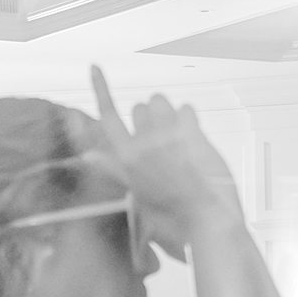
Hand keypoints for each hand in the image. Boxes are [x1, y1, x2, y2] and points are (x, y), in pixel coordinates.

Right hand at [89, 64, 250, 276]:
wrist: (208, 226)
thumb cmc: (173, 228)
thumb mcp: (138, 208)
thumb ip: (116, 176)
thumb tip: (89, 156)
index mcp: (126, 164)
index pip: (107, 118)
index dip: (101, 90)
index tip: (96, 67)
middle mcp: (143, 144)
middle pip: (139, 110)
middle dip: (148, 118)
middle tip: (163, 140)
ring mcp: (169, 136)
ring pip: (161, 103)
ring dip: (167, 113)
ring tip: (178, 135)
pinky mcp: (193, 133)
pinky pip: (186, 109)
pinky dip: (189, 120)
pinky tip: (194, 136)